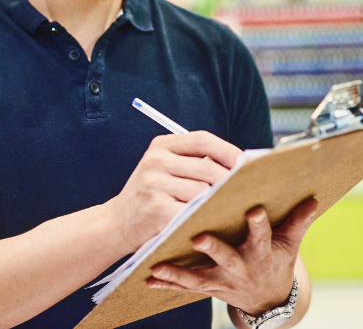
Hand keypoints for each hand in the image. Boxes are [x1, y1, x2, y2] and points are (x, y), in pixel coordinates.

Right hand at [106, 131, 242, 253]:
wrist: (115, 223)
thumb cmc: (150, 196)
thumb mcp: (163, 168)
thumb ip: (193, 162)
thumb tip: (239, 164)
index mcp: (161, 145)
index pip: (203, 140)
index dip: (228, 150)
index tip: (246, 163)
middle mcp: (156, 161)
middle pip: (207, 167)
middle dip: (230, 181)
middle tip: (247, 191)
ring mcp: (154, 184)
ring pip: (203, 192)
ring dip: (220, 202)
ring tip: (232, 207)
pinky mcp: (156, 209)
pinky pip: (192, 212)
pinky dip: (206, 217)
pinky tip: (214, 221)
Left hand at [146, 198, 318, 315]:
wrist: (268, 299)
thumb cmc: (277, 261)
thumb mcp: (291, 243)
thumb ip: (298, 221)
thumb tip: (312, 199)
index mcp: (262, 253)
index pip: (263, 237)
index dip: (259, 225)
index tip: (254, 210)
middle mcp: (241, 269)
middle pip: (227, 259)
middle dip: (214, 249)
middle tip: (198, 237)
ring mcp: (223, 282)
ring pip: (199, 278)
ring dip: (179, 272)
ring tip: (159, 265)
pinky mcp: (209, 288)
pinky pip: (186, 287)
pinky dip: (167, 283)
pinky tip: (149, 277)